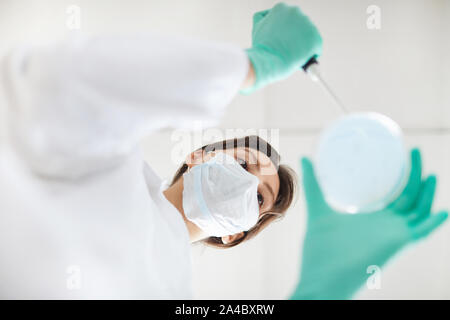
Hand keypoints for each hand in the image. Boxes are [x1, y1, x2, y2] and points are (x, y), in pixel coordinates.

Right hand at [241, 2, 322, 93]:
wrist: (268, 60)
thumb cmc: (262, 48)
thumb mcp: (257, 27)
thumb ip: (264, 19)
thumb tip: (267, 18)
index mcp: (281, 8)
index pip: (289, 19)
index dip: (286, 32)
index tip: (284, 40)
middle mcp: (296, 12)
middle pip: (300, 26)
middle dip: (296, 37)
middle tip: (288, 49)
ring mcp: (307, 24)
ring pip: (308, 37)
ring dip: (304, 45)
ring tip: (293, 55)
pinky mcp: (316, 38)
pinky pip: (317, 48)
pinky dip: (311, 55)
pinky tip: (302, 60)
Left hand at [291, 149, 447, 299]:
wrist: (321, 276)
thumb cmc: (320, 248)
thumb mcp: (318, 209)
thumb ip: (313, 185)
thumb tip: (305, 159)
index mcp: (371, 218)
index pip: (392, 194)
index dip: (400, 176)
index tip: (401, 155)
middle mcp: (385, 225)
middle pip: (408, 196)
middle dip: (415, 176)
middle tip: (415, 151)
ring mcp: (392, 233)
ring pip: (418, 210)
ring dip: (427, 193)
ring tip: (430, 173)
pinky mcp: (396, 243)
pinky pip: (421, 233)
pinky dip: (433, 223)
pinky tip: (442, 211)